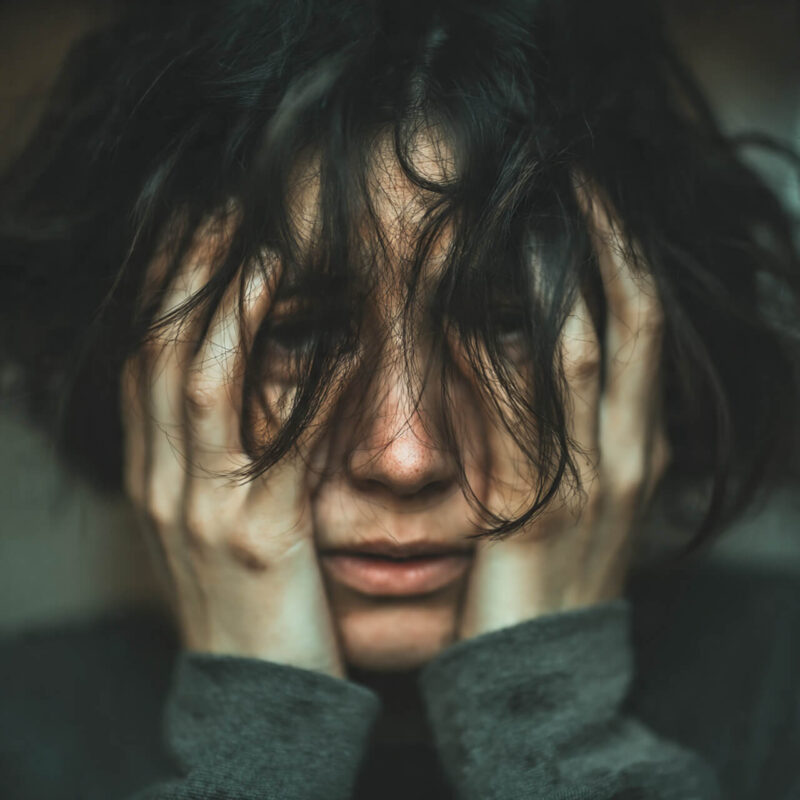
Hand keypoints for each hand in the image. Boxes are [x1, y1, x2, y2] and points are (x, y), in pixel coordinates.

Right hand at [121, 227, 344, 677]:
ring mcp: (198, 507)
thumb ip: (231, 457)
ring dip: (223, 300)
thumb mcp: (229, 519)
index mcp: (158, 474)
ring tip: (254, 238)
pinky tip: (314, 330)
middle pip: (160, 349)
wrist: (259, 696)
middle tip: (216, 205)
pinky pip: (262, 439)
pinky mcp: (251, 537)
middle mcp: (164, 481)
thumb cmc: (256, 599)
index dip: (169, 288)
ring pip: (195, 377)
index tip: (196, 229)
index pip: (148, 359)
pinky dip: (286, 377)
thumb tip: (273, 381)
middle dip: (185, 272)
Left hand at [458, 192, 668, 638]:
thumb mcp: (577, 501)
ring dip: (558, 272)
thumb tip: (531, 358)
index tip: (595, 198)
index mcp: (636, 447)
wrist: (543, 680)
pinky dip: (495, 355)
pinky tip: (464, 306)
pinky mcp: (535, 512)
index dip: (624, 255)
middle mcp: (626, 452)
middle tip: (575, 172)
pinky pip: (520, 415)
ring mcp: (589, 480)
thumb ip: (566, 436)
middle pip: (630, 318)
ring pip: (583, 350)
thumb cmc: (549, 582)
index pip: (641, 327)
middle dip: (606, 240)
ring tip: (532, 207)